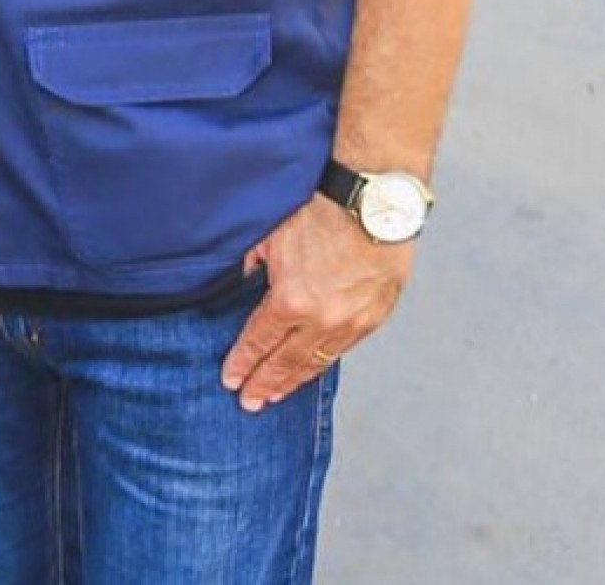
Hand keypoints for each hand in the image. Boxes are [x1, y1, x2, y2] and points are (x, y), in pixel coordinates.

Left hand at [218, 194, 412, 411]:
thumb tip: (240, 279)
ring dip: (294, 380)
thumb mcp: (271, 234)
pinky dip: (322, 361)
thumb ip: (252, 263)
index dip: (243, 362)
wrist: (373, 202)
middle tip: (249, 402)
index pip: (259, 340)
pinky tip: (311, 368)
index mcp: (290, 300)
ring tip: (276, 395)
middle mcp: (321, 319)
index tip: (231, 379)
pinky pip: (342, 349)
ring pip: (316, 361)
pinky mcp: (373, 317)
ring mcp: (350, 322)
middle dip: (264, 382)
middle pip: (286, 361)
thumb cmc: (321, 211)